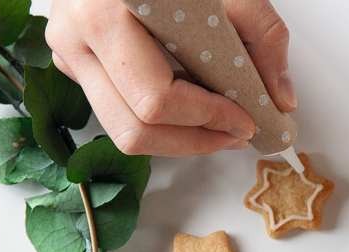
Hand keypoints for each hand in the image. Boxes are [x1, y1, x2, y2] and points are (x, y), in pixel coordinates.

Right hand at [46, 0, 295, 155]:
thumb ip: (261, 34)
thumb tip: (280, 97)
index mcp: (104, 14)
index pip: (156, 98)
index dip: (207, 118)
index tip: (245, 120)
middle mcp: (76, 37)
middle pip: (134, 128)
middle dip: (193, 141)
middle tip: (234, 134)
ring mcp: (68, 53)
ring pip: (121, 131)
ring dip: (176, 140)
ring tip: (217, 128)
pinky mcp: (73, 63)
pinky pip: (116, 110)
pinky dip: (158, 119)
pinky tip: (189, 104)